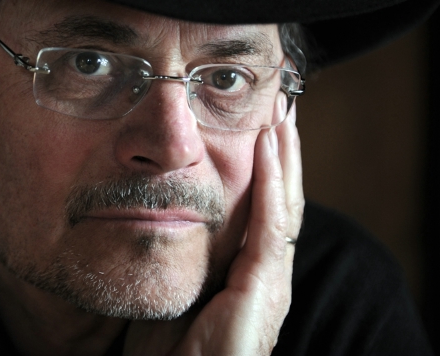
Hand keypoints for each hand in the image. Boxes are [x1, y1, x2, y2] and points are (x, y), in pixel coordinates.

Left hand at [124, 104, 303, 354]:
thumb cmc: (165, 348)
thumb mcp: (172, 288)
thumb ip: (175, 253)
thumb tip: (154, 214)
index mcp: (247, 273)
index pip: (263, 208)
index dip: (267, 168)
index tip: (262, 127)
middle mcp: (266, 274)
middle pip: (282, 199)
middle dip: (284, 153)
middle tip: (282, 107)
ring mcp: (269, 281)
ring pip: (284, 204)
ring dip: (285, 156)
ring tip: (283, 115)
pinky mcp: (263, 289)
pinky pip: (271, 225)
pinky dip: (272, 182)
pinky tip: (268, 148)